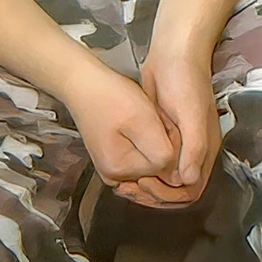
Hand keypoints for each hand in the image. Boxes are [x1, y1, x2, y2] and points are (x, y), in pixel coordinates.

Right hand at [67, 61, 182, 192]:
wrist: (84, 85)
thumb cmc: (110, 97)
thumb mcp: (143, 121)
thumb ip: (161, 152)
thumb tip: (176, 176)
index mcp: (121, 169)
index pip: (166, 166)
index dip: (171, 141)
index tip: (160, 122)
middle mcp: (114, 175)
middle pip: (158, 167)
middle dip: (164, 144)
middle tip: (154, 120)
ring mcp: (113, 168)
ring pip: (151, 161)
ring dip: (156, 142)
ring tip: (146, 120)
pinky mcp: (114, 158)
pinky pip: (140, 156)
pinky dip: (145, 142)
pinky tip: (140, 125)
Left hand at [130, 38, 224, 208]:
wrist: (173, 55)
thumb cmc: (186, 83)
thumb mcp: (191, 115)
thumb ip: (194, 148)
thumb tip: (187, 181)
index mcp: (205, 150)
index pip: (192, 189)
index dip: (171, 195)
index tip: (146, 185)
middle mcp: (192, 151)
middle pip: (177, 188)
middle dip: (156, 194)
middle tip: (131, 187)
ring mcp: (176, 143)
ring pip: (163, 177)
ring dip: (147, 185)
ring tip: (125, 182)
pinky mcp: (161, 135)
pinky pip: (153, 162)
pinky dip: (142, 170)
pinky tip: (126, 168)